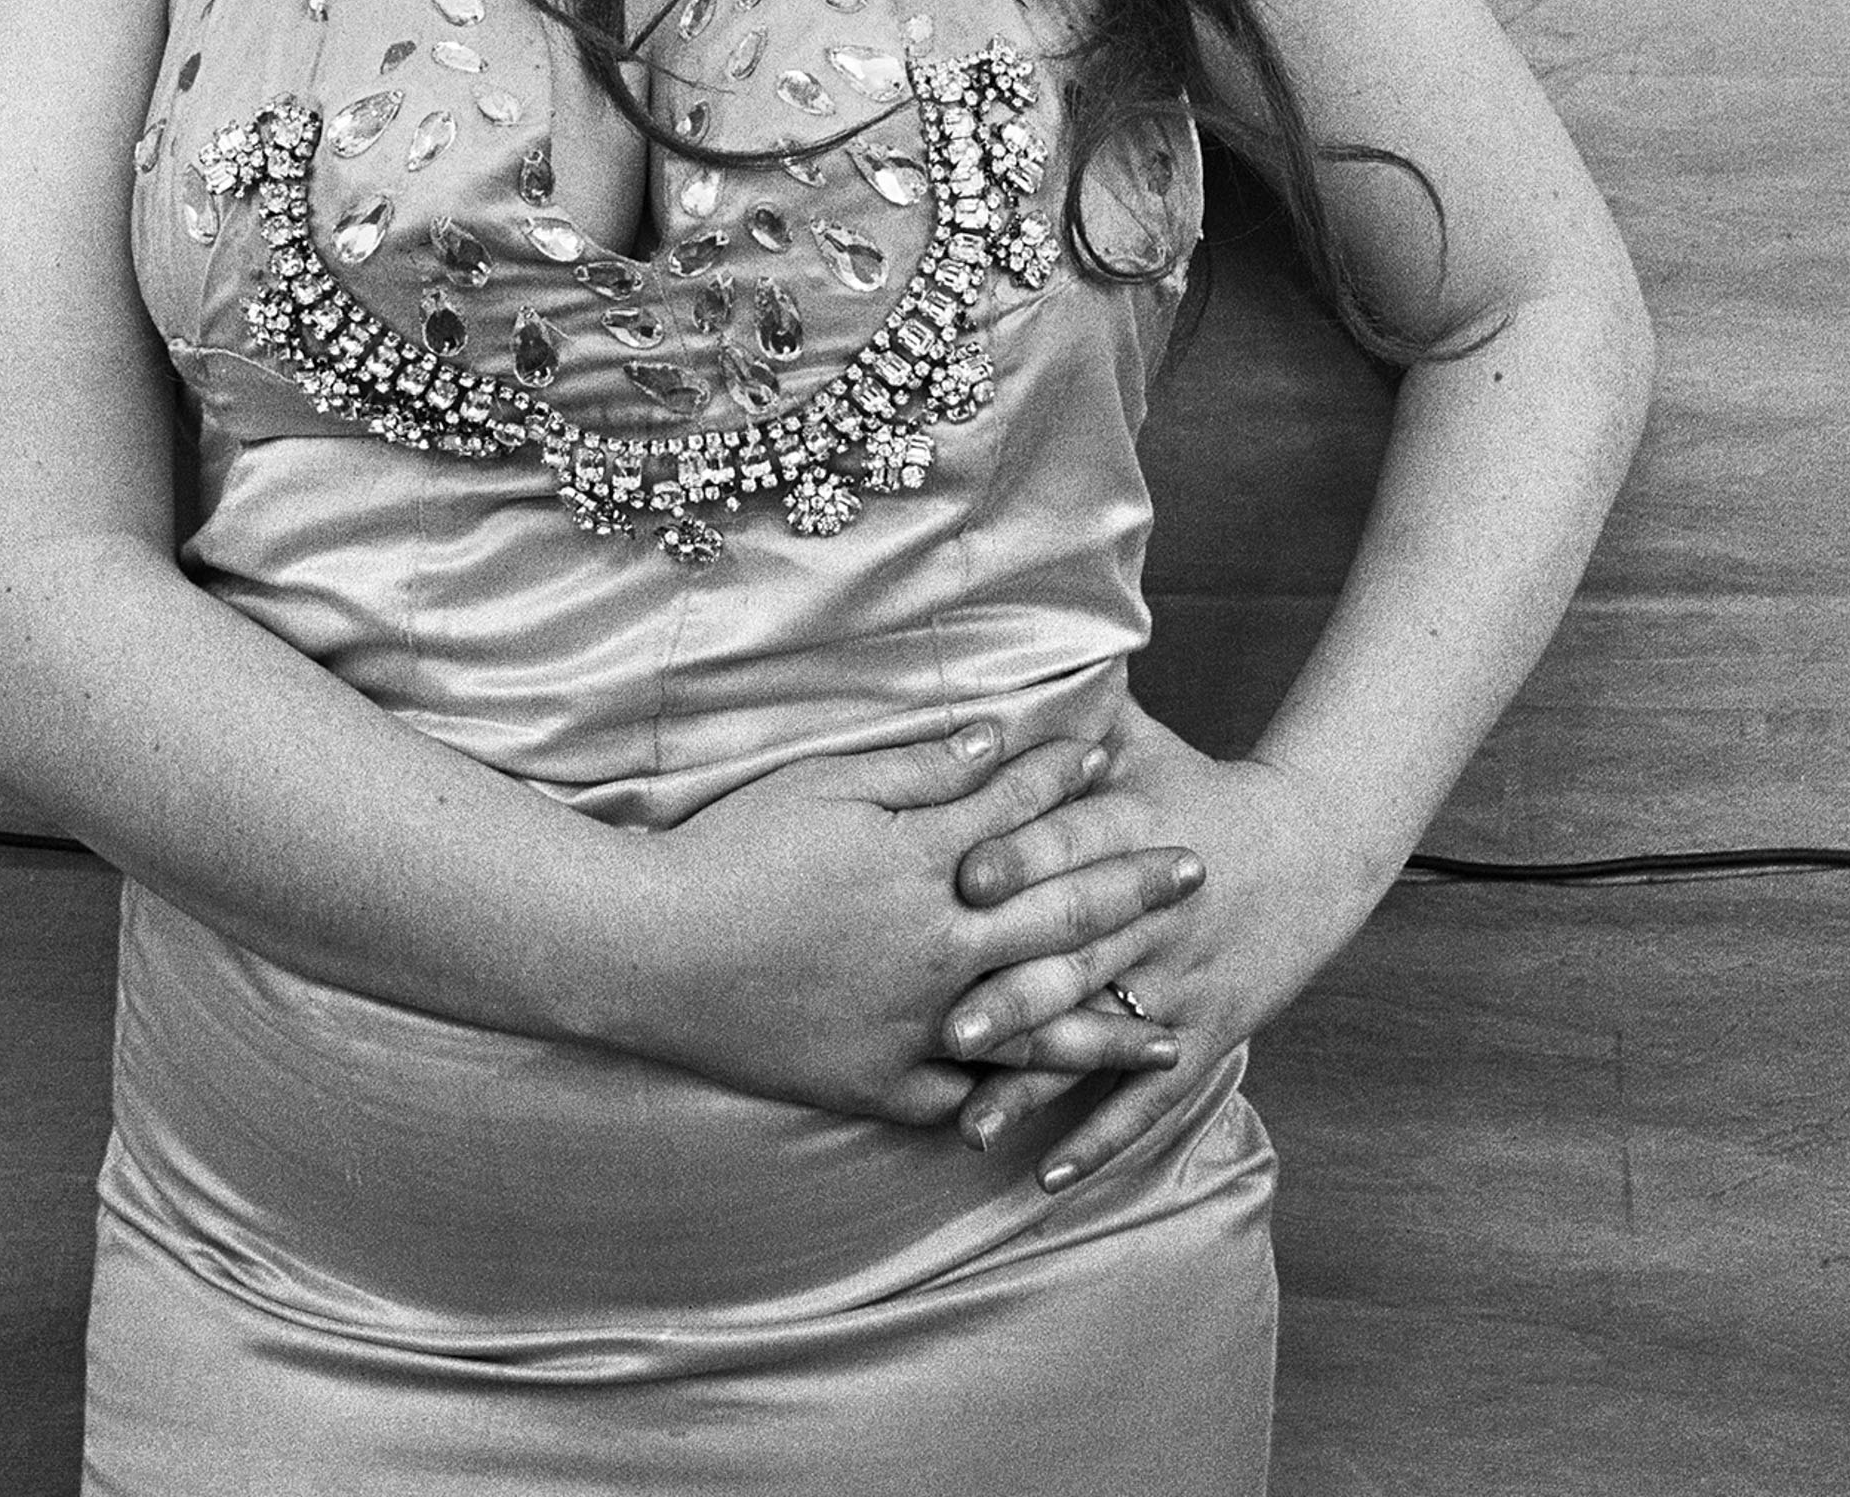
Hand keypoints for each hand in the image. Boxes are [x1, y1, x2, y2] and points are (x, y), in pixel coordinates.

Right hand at [618, 718, 1192, 1125]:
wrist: (654, 952)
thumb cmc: (732, 850)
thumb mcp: (825, 785)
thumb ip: (921, 773)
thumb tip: (998, 744)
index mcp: (925, 868)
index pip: (1018, 816)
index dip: (1068, 783)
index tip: (1117, 764)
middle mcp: (940, 952)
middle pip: (1056, 920)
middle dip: (1131, 891)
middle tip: (1196, 875)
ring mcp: (915, 1028)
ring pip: (1036, 1033)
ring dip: (1110, 1030)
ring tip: (1172, 1035)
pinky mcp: (878, 1085)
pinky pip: (961, 1097)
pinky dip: (1009, 1102)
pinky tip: (1049, 1105)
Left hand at [935, 705, 1385, 1188]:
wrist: (1312, 850)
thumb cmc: (1198, 787)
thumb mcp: (1140, 740)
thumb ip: (1067, 712)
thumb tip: (987, 664)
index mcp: (1134, 827)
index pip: (1072, 845)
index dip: (1020, 859)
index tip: (960, 882)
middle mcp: (1155, 909)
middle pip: (1079, 951)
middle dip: (1013, 991)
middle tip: (944, 1028)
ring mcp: (1181, 980)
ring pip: (1103, 1035)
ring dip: (1038, 1081)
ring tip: (970, 1121)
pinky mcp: (1204, 1033)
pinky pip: (1148, 1094)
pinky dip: (1102, 1137)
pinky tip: (1048, 1176)